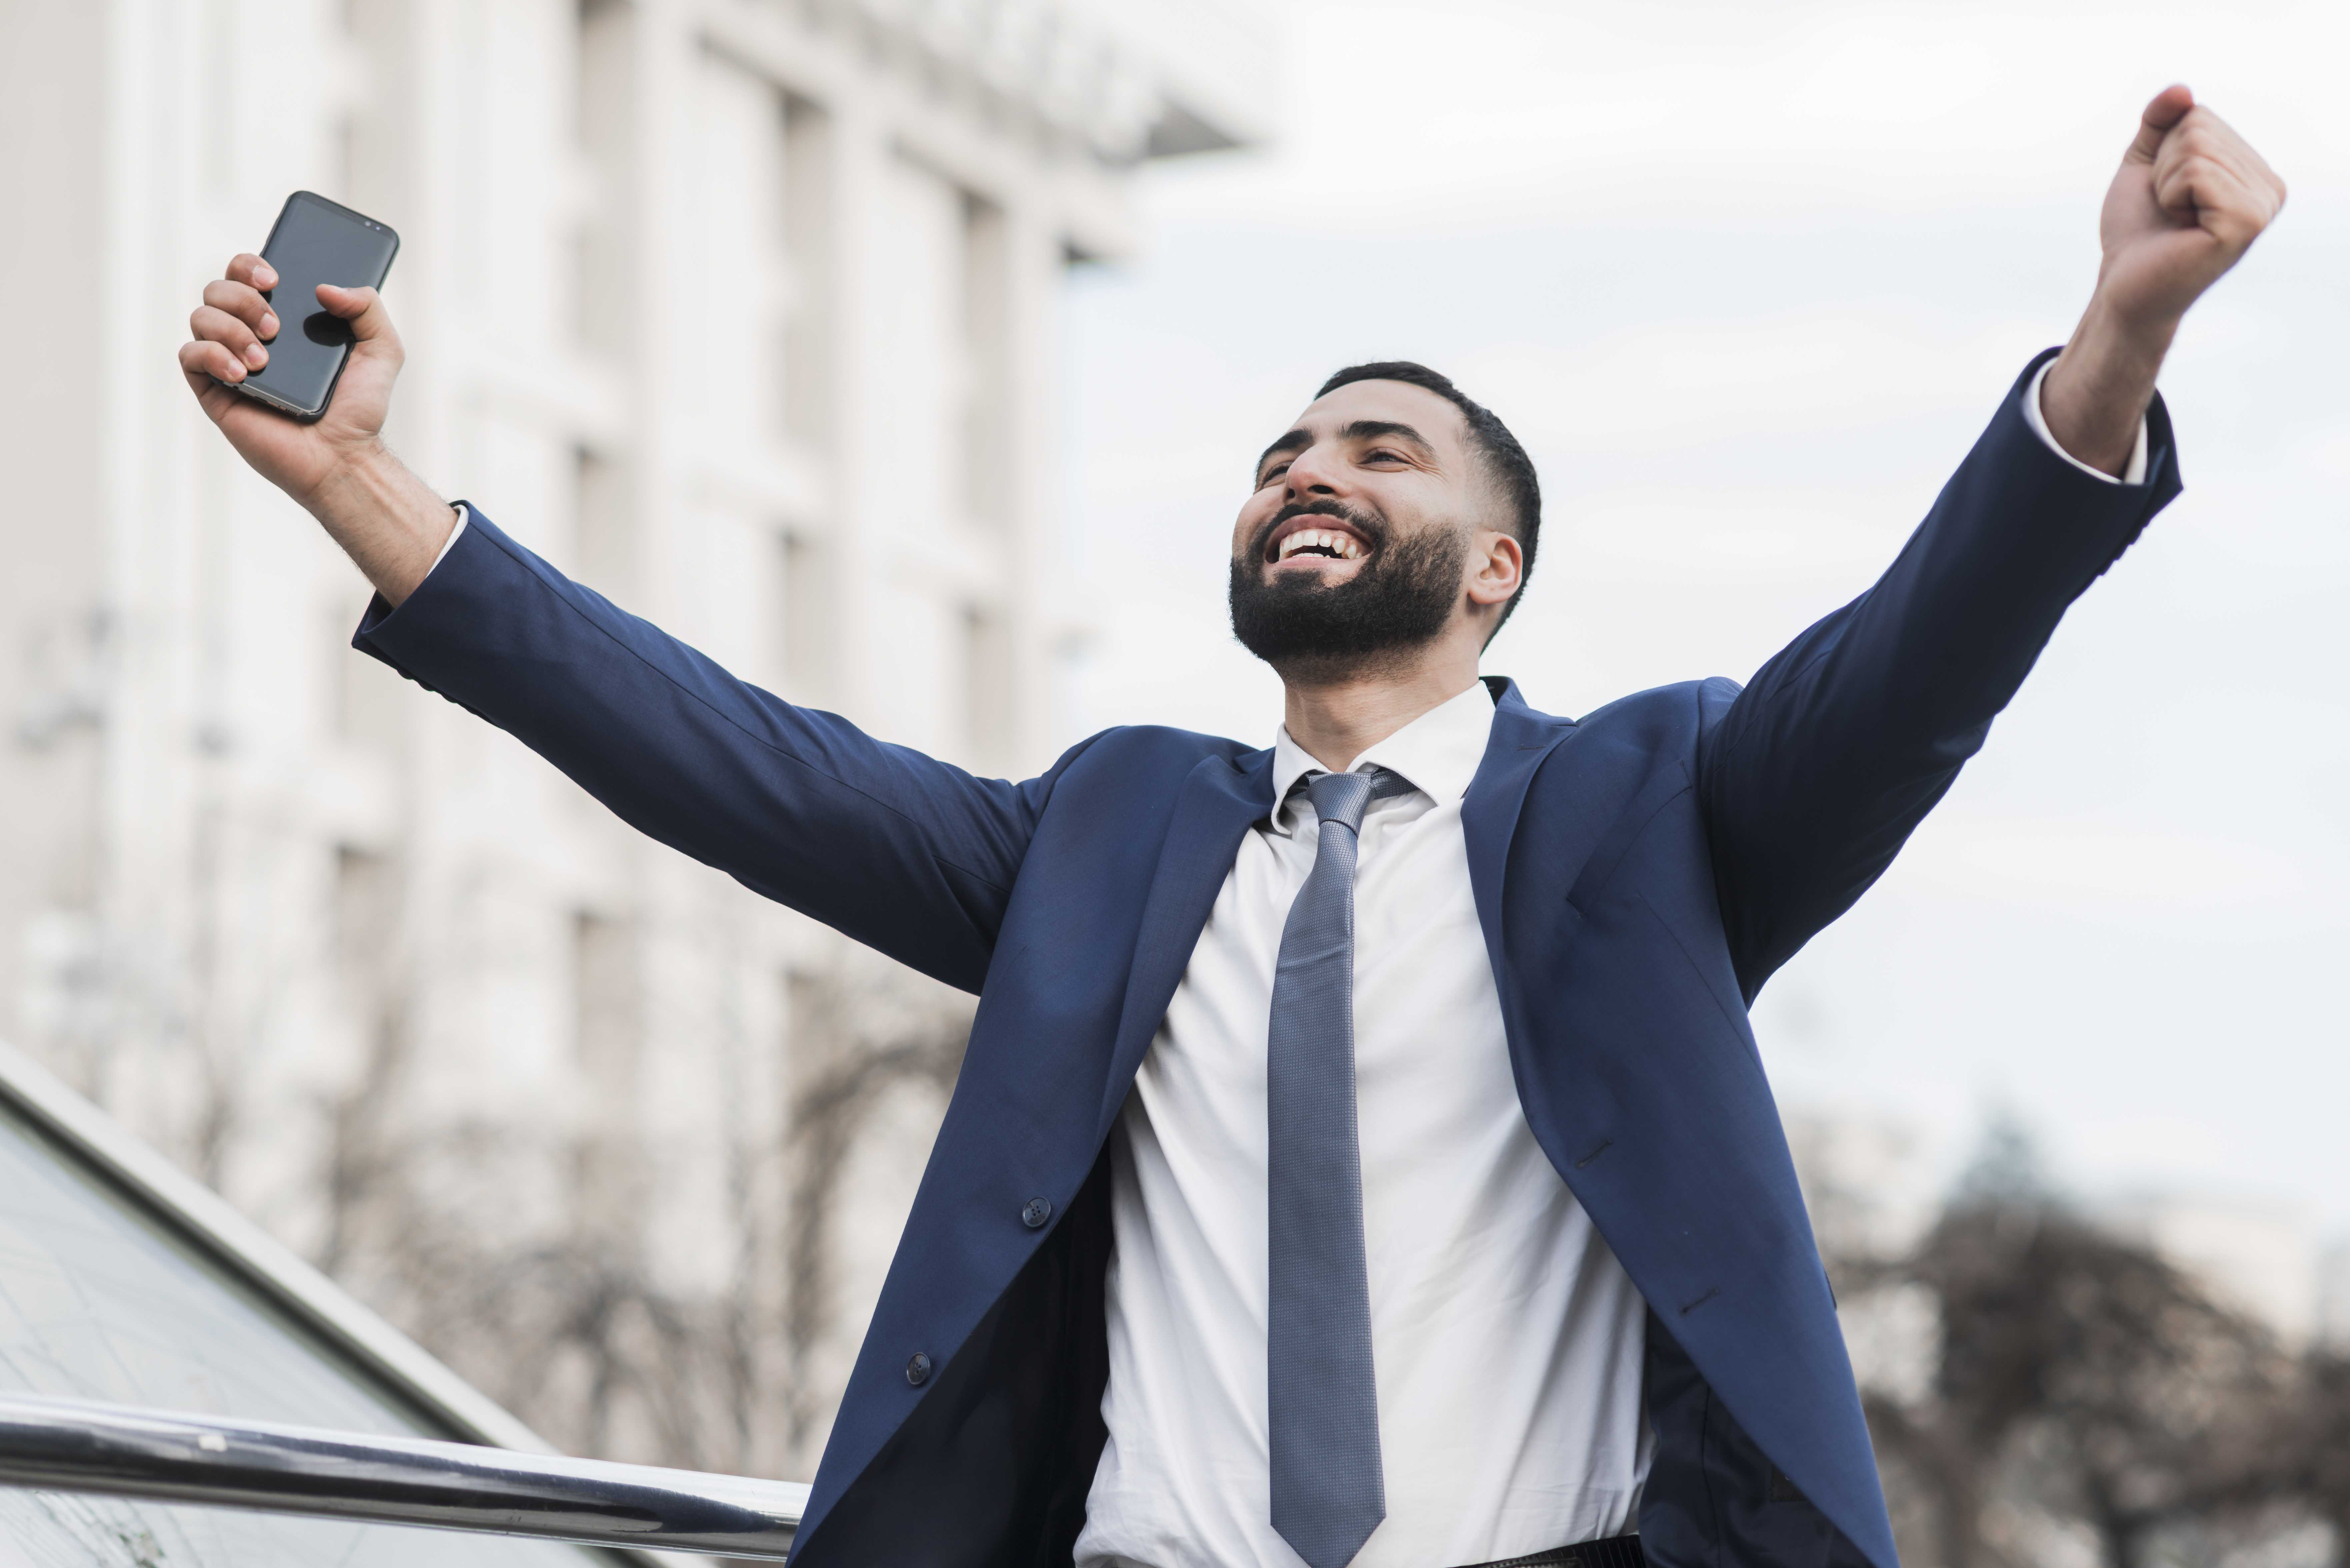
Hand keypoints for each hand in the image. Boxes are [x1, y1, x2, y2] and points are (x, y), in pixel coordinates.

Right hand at [178, 254, 405, 507]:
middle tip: (275, 328)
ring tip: (265, 360)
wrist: (344, 456)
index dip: (250, 265)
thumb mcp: (382, 350)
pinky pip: (189, 354)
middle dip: (242, 298)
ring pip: (201, 316)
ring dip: (231, 328)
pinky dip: (212, 355)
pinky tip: (242, 374)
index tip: (275, 280)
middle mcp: (250, 335)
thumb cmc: (360, 408)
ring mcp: (229, 362)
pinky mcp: (214, 391)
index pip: (248, 273)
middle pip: (219, 288)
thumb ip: (367, 307)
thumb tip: (324, 287)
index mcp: (283, 320)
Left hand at [2095, 86, 2284, 330]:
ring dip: (2165, 184)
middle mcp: (2269, 186)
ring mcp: (2263, 205)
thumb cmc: (2137, 230)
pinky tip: (2180, 227)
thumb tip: (2182, 89)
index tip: (2168, 194)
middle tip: (2168, 210)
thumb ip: (2160, 121)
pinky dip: (2171, 196)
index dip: (2164, 154)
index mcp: (2253, 171)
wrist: (2123, 285)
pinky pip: (2197, 173)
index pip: (2199, 116)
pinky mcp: (2245, 222)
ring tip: (2174, 219)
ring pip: (2195, 148)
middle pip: (2198, 128)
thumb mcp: (2144, 163)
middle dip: (2164, 168)